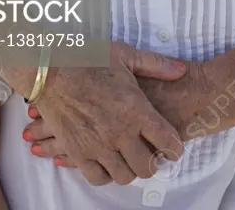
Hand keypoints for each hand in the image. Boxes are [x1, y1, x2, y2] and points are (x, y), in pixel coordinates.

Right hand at [22, 41, 186, 185]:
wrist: (51, 69)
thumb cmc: (90, 58)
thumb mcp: (126, 55)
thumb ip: (157, 65)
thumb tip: (182, 71)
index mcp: (136, 109)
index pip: (167, 141)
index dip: (175, 148)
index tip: (174, 147)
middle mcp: (120, 132)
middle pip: (147, 167)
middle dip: (153, 162)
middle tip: (150, 153)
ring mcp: (98, 145)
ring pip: (124, 176)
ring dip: (130, 169)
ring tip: (129, 157)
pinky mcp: (78, 152)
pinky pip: (98, 178)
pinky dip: (106, 174)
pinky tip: (108, 162)